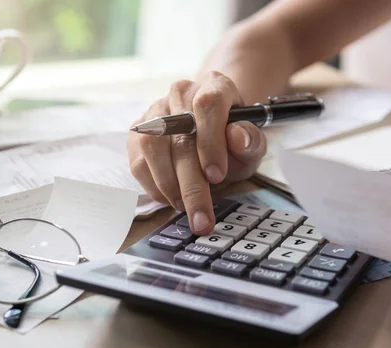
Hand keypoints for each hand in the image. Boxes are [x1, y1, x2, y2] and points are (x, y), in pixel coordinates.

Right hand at [127, 71, 266, 234]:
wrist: (213, 134)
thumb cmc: (233, 141)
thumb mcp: (252, 145)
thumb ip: (251, 141)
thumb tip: (238, 136)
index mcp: (215, 86)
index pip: (208, 105)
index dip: (210, 142)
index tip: (216, 176)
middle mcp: (182, 93)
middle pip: (180, 136)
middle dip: (192, 184)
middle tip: (201, 218)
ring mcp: (156, 111)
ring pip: (153, 148)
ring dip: (169, 186)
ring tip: (186, 207)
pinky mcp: (138, 132)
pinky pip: (138, 161)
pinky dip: (154, 186)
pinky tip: (171, 198)